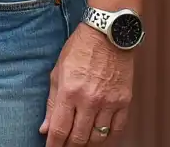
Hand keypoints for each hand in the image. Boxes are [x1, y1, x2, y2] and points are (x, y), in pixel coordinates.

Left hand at [39, 25, 134, 144]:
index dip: (53, 145)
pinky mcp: (124, 101)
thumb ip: (51, 102)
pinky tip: (101, 140)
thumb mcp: (58, 72)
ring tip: (80, 144)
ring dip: (87, 145)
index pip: (59, 129)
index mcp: (70, 91)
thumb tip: (45, 128)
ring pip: (98, 138)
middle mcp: (90, 100)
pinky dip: (108, 139)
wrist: (108, 34)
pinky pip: (117, 129)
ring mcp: (109, 102)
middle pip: (78, 138)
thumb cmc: (81, 48)